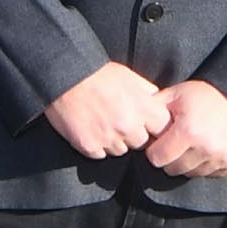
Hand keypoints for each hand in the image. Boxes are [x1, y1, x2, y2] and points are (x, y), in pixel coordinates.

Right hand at [44, 60, 172, 161]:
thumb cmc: (97, 73)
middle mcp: (127, 126)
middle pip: (142, 142)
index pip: (163, 128)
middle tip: (121, 121)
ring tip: (103, 123)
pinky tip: (91, 130)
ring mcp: (108, 138)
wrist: (63, 78)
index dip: (155, 126)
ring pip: (121, 151)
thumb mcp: (128, 75)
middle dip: (135, 134)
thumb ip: (147, 91)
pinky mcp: (89, 147)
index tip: (148, 123)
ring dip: (116, 141)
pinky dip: (97, 145)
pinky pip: (101, 154)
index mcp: (141, 107)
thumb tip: (158, 100)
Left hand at [143, 79, 226, 179]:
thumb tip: (133, 120)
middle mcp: (206, 147)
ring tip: (194, 144)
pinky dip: (206, 165)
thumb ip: (153, 108)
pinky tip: (208, 148)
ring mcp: (222, 157)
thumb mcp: (176, 94)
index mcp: (188, 130)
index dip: (155, 149)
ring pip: (191, 174)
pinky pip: (209, 174)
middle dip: (170, 158)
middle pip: (172, 170)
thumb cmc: (205, 95)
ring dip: (188, 162)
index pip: (157, 158)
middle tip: (177, 142)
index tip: (161, 140)